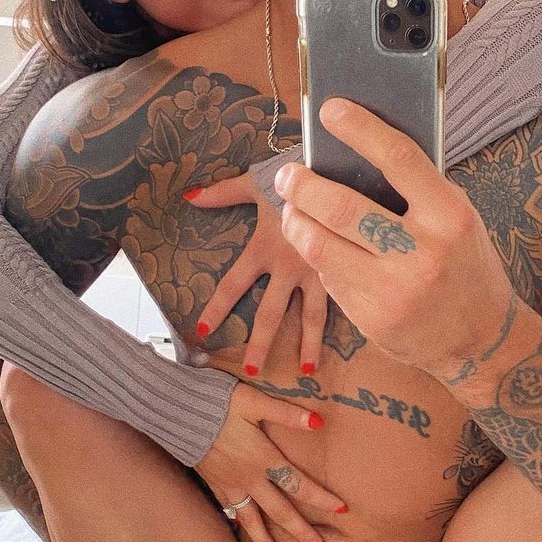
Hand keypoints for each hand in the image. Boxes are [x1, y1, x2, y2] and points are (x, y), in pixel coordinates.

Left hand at [184, 171, 328, 377]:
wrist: (338, 170)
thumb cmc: (294, 175)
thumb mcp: (257, 182)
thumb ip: (223, 193)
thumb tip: (189, 196)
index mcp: (264, 248)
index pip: (233, 284)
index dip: (217, 307)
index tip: (202, 330)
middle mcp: (289, 267)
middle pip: (270, 314)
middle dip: (261, 343)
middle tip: (254, 370)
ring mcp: (320, 272)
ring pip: (312, 317)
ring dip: (309, 345)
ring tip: (308, 371)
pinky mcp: (346, 270)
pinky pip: (344, 300)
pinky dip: (348, 319)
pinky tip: (352, 340)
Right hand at [195, 382, 346, 541]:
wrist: (176, 411)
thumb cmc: (218, 402)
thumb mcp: (254, 402)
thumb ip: (286, 414)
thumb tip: (319, 422)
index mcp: (263, 459)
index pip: (299, 484)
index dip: (321, 498)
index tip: (342, 510)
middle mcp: (248, 478)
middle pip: (279, 511)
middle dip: (300, 531)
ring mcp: (229, 484)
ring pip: (251, 519)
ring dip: (266, 540)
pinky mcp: (212, 483)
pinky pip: (229, 510)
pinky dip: (239, 524)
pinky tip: (243, 530)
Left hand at [273, 98, 515, 381]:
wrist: (481, 338)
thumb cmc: (465, 265)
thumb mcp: (456, 221)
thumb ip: (416, 191)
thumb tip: (356, 151)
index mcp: (450, 214)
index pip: (398, 157)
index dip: (359, 128)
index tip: (329, 109)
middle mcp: (423, 251)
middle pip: (341, 206)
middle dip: (303, 186)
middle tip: (287, 175)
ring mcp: (395, 290)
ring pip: (320, 245)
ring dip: (296, 221)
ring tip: (292, 208)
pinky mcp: (372, 318)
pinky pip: (328, 278)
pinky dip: (319, 257)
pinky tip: (321, 247)